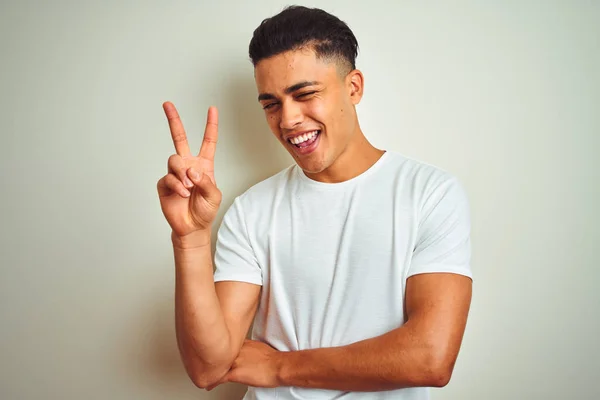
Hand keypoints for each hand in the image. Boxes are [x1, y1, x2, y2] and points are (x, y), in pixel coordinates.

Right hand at [157, 102, 221, 239]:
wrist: (192, 227)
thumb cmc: (205, 210)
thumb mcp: (214, 195)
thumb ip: (206, 181)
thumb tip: (192, 171)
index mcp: (204, 165)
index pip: (208, 141)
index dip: (211, 125)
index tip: (212, 109)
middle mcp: (188, 165)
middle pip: (179, 138)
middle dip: (173, 120)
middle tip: (167, 104)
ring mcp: (175, 173)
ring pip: (174, 160)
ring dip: (182, 173)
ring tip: (188, 187)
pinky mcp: (164, 183)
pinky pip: (168, 177)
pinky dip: (177, 186)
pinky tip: (182, 193)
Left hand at [206, 339, 281, 390]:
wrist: (278, 366)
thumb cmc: (273, 359)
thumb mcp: (259, 347)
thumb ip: (249, 347)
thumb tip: (245, 351)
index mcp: (243, 343)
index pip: (225, 343)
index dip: (217, 347)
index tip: (211, 350)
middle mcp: (237, 351)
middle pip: (217, 351)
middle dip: (209, 356)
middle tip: (201, 360)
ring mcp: (235, 361)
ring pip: (216, 364)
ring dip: (209, 369)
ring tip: (202, 373)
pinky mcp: (235, 373)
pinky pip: (219, 378)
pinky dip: (212, 381)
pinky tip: (208, 385)